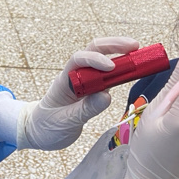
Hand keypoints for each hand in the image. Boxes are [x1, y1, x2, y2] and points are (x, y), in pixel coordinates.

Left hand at [18, 37, 139, 150]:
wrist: (40, 132)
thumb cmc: (46, 126)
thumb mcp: (64, 121)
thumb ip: (85, 109)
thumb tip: (106, 96)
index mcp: (64, 80)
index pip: (79, 59)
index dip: (96, 59)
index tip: (111, 67)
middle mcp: (76, 76)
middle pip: (94, 50)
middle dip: (114, 45)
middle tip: (135, 46)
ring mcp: (85, 82)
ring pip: (103, 59)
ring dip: (120, 54)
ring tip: (139, 55)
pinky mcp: (93, 90)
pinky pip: (108, 76)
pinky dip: (121, 70)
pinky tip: (133, 70)